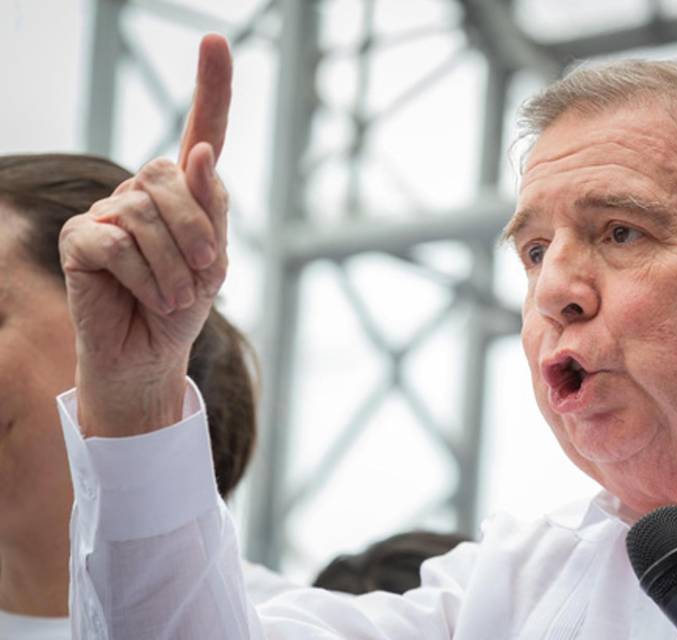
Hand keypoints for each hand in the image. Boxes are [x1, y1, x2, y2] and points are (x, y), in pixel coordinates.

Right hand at [59, 34, 231, 436]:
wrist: (150, 352)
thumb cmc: (184, 304)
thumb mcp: (214, 261)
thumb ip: (211, 209)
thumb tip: (196, 154)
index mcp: (186, 191)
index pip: (203, 130)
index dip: (211, 88)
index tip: (218, 41)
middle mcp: (144, 190)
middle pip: (171, 174)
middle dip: (197, 228)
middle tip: (206, 272)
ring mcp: (107, 210)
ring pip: (145, 213)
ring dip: (174, 264)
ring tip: (176, 296)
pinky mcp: (80, 238)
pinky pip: (116, 243)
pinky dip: (144, 276)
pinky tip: (149, 296)